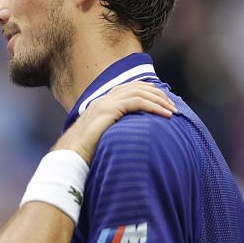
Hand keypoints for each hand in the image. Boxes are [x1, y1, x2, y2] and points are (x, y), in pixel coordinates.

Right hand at [52, 82, 175, 163]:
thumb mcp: (103, 138)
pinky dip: (154, 106)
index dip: (149, 92)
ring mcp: (105, 102)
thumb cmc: (85, 153)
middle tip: (173, 107)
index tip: (164, 102)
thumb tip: (130, 139)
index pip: (129, 88)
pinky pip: (136, 102)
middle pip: (136, 86)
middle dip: (158, 95)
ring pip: (139, 92)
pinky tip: (165, 115)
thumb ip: (114, 132)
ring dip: (159, 100)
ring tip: (173, 111)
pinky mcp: (108, 110)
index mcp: (102, 103)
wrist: (70, 156)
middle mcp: (103, 99)